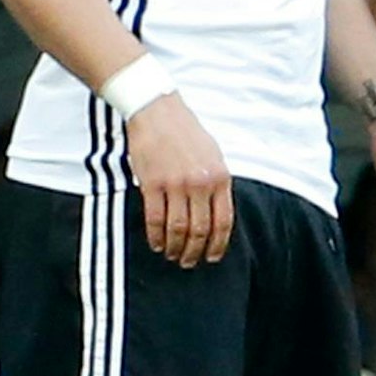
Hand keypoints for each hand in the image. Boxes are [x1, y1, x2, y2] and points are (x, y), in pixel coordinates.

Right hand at [125, 93, 233, 268]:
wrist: (158, 112)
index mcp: (220, 177)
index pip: (223, 220)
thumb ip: (217, 183)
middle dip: (195, 252)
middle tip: (189, 262)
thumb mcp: (213, 155)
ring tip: (173, 256)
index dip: (218, 244)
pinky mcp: (152, 184)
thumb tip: (217, 213)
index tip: (212, 258)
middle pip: (200, 230)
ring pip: (177, 229)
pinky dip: (156, 237)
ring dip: (175, 248)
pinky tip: (157, 244)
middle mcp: (200, 183)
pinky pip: (155, 219)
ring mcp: (176, 184)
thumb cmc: (187, 133)